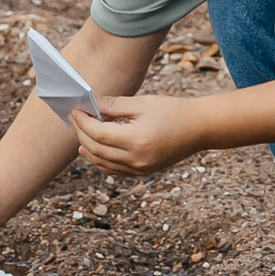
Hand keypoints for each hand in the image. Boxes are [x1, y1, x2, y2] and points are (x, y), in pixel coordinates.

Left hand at [68, 93, 203, 176]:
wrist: (199, 129)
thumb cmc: (173, 111)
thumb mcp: (143, 103)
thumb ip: (114, 105)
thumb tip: (91, 105)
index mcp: (136, 140)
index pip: (97, 133)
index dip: (82, 122)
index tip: (75, 110)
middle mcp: (136, 159)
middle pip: (96, 149)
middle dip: (81, 134)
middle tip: (75, 119)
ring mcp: (139, 169)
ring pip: (102, 163)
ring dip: (87, 149)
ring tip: (79, 135)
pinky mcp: (142, 172)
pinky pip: (113, 170)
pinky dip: (99, 161)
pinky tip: (93, 151)